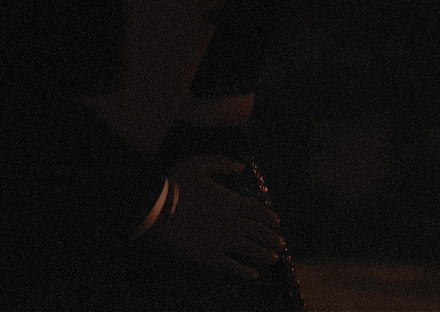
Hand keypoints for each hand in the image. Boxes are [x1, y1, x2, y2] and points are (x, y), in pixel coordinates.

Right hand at [149, 156, 280, 282]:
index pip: (258, 211)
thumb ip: (222, 163)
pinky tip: (253, 275)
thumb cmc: (177, 184)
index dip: (269, 217)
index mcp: (231, 201)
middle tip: (281, 245)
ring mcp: (222, 241)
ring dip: (264, 254)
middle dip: (272, 238)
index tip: (276, 223)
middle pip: (259, 232)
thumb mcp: (199, 164)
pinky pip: (232, 267)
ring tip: (273, 258)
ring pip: (250, 249)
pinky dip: (244, 272)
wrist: (158, 208)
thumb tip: (242, 166)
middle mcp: (232, 222)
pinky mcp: (209, 256)